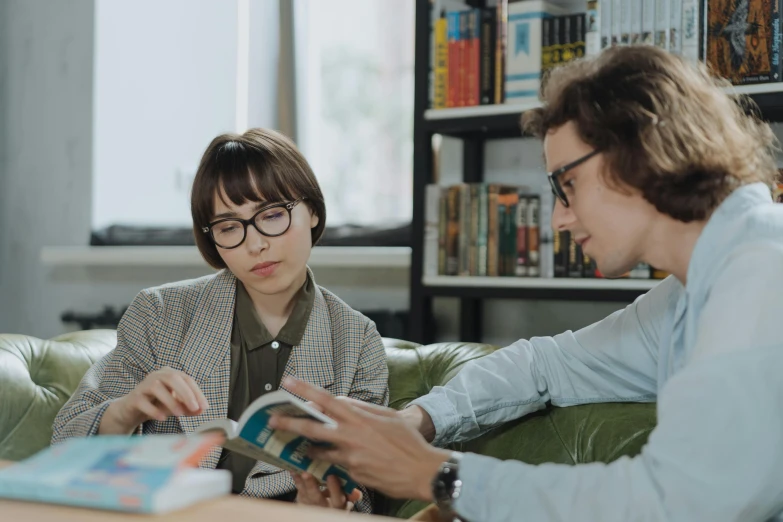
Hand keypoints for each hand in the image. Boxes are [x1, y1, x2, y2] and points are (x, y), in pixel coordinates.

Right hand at [100, 367, 208, 433]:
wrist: (132, 411)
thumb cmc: (157, 405)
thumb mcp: (176, 405)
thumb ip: (189, 407)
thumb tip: (202, 410)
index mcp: (169, 374)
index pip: (186, 379)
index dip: (197, 392)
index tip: (204, 406)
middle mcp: (156, 375)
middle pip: (173, 378)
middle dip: (186, 393)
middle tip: (194, 407)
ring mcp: (143, 385)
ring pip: (157, 387)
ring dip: (170, 401)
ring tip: (179, 414)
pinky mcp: (134, 398)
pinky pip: (143, 402)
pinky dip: (154, 410)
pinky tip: (162, 418)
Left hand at [270, 377, 450, 500]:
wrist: (422, 472)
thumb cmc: (408, 443)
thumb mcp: (388, 417)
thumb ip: (363, 408)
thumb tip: (342, 400)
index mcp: (360, 418)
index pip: (326, 400)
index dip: (305, 390)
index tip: (288, 382)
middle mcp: (351, 436)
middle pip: (312, 428)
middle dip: (289, 423)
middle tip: (271, 420)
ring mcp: (350, 457)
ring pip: (319, 451)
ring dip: (307, 447)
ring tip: (299, 445)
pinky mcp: (353, 474)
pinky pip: (336, 466)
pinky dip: (331, 462)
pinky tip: (329, 460)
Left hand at [292, 472, 356, 510]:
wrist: (322, 509)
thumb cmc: (337, 500)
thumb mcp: (347, 500)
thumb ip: (351, 495)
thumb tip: (357, 493)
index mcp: (338, 505)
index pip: (338, 499)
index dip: (335, 489)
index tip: (331, 476)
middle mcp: (324, 508)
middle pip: (317, 499)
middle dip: (312, 485)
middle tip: (307, 473)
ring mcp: (311, 506)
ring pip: (305, 496)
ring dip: (301, 482)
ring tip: (298, 471)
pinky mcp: (303, 503)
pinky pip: (298, 492)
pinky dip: (296, 482)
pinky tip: (294, 471)